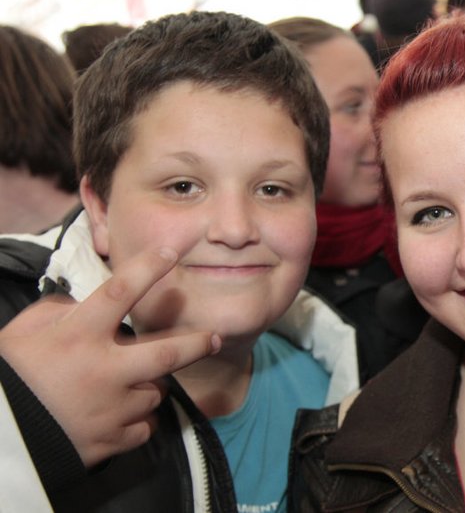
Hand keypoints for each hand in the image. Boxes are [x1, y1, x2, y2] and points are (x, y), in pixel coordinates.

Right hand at [0, 247, 220, 467]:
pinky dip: (137, 419)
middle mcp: (103, 371)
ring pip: (154, 393)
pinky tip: (117, 414)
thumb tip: (83, 306)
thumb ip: (58, 313)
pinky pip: (143, 426)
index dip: (148, 269)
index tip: (171, 251)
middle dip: (197, 344)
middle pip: (167, 353)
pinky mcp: (112, 441)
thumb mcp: (21, 335)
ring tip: (124, 386)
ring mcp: (111, 409)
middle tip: (215, 337)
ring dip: (148, 386)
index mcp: (78, 337)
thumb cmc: (8, 378)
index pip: (120, 293)